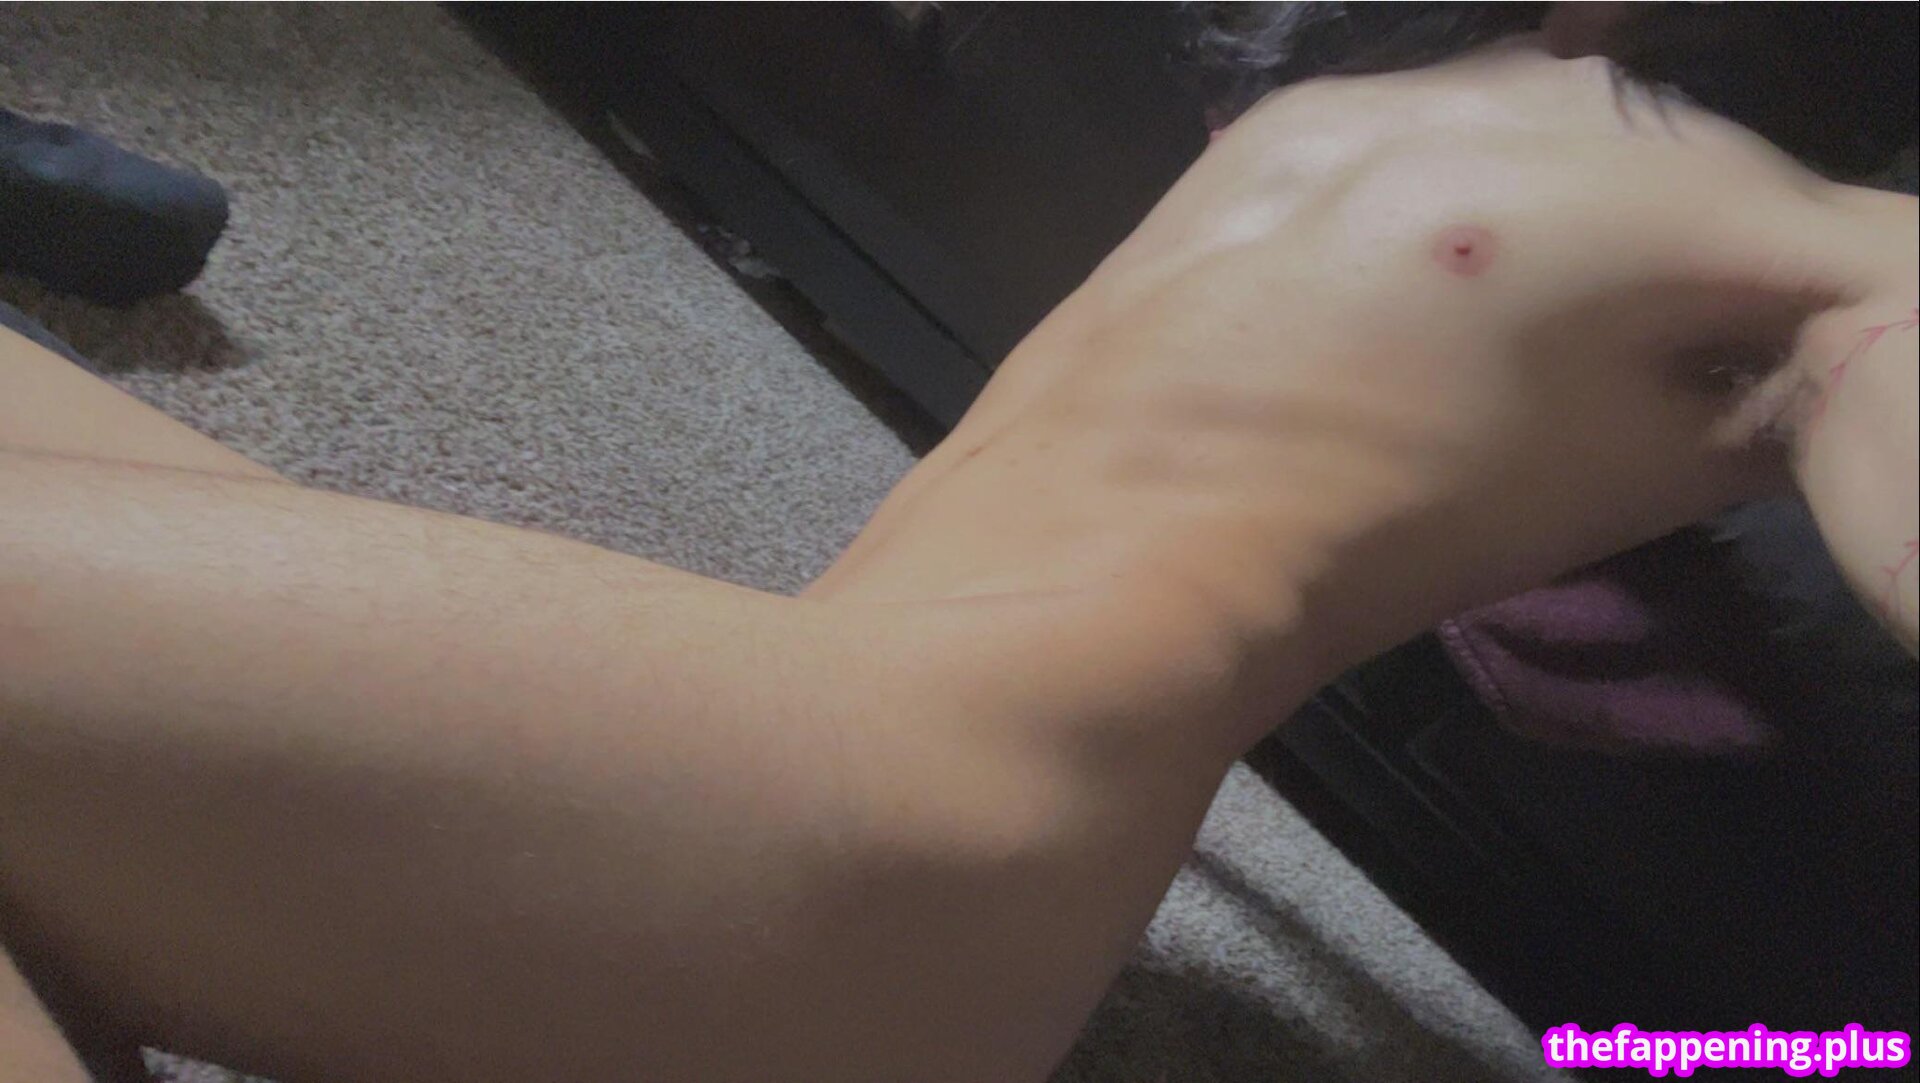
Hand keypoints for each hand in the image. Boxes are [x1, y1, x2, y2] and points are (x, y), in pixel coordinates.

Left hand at [1015, 44, 1895, 653]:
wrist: (1108, 557)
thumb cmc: (1362, 549)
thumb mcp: (1597, 490)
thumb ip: (1727, 413)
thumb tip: (1772, 382)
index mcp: (1578, 207)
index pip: (1783, 222)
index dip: (1827, 293)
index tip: (1833, 346)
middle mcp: (1471, 115)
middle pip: (1671, 146)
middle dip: (1721, 230)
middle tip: (1728, 328)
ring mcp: (1355, 110)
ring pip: (1547, 115)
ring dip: (1603, 192)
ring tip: (1595, 300)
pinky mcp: (1267, 131)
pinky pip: (1425, 123)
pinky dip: (1481, 179)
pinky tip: (1468, 257)